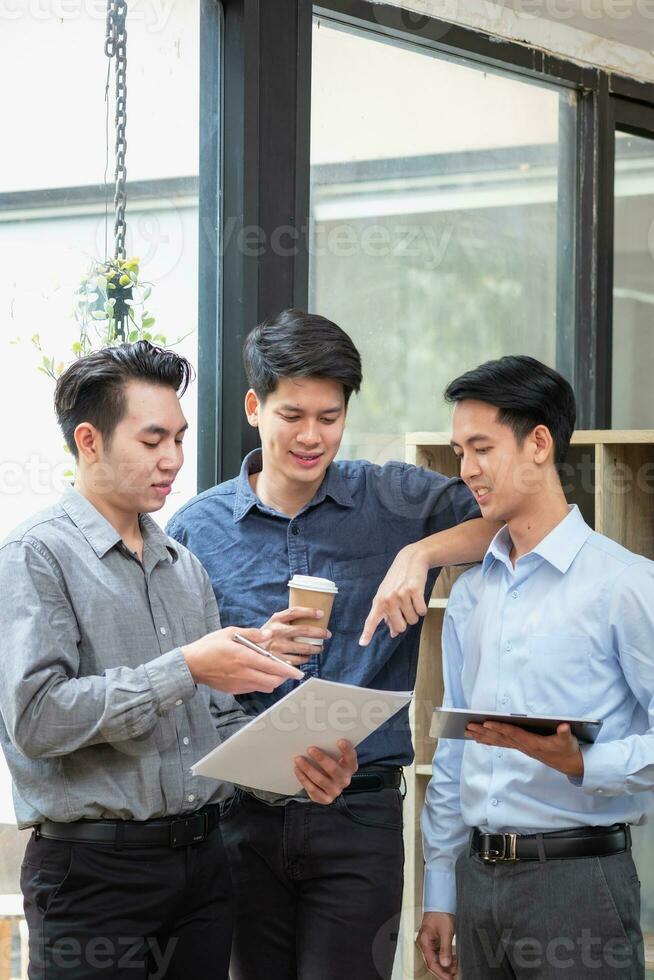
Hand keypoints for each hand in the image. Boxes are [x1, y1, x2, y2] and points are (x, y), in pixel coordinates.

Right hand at [182, 626, 302, 694]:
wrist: (192, 664)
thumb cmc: (210, 646)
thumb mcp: (229, 632)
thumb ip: (252, 634)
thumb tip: (269, 634)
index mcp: (244, 657)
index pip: (272, 666)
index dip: (288, 671)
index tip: (299, 673)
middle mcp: (244, 672)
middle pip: (272, 681)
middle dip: (283, 678)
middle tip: (288, 671)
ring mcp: (239, 683)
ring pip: (265, 687)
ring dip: (273, 681)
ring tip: (273, 672)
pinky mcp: (235, 690)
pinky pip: (254, 689)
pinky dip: (260, 683)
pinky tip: (257, 674)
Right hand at [261, 607, 331, 664]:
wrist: (244, 653)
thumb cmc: (260, 638)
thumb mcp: (271, 623)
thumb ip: (282, 621)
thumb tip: (305, 617)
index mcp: (275, 620)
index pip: (295, 612)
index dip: (309, 611)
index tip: (321, 613)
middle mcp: (277, 632)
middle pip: (304, 630)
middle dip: (319, 632)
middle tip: (327, 634)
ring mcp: (277, 646)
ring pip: (303, 648)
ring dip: (315, 648)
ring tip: (319, 647)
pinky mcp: (278, 660)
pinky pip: (297, 660)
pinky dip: (305, 659)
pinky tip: (307, 657)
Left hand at [294, 739, 357, 803]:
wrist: (328, 786)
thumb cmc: (330, 765)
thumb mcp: (335, 758)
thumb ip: (331, 750)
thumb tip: (317, 736)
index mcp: (350, 767)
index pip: (351, 757)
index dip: (346, 750)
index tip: (340, 741)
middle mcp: (345, 780)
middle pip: (333, 769)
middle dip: (321, 758)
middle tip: (310, 749)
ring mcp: (335, 791)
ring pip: (320, 779)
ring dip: (308, 768)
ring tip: (298, 759)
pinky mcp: (325, 799)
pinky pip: (312, 789)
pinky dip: (303, 778)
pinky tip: (297, 770)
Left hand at [359, 542, 429, 644]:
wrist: (411, 559)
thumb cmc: (398, 580)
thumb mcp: (388, 595)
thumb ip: (389, 615)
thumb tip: (394, 633)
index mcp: (379, 601)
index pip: (372, 620)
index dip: (367, 633)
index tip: (362, 644)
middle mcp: (387, 599)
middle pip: (401, 627)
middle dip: (406, 620)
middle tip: (406, 606)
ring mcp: (400, 595)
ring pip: (413, 620)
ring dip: (415, 612)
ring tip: (411, 598)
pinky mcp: (414, 590)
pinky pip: (421, 611)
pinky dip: (422, 607)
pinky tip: (418, 596)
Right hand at [416, 912, 457, 977]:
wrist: (441, 901)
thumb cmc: (441, 912)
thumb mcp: (446, 931)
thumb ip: (445, 949)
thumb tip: (445, 964)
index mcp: (424, 941)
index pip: (432, 963)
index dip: (441, 973)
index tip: (449, 979)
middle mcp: (424, 942)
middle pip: (433, 962)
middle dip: (445, 969)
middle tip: (455, 973)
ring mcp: (429, 941)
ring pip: (436, 958)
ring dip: (446, 963)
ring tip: (456, 965)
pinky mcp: (433, 939)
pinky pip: (439, 952)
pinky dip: (446, 956)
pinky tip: (454, 958)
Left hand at [466, 721, 583, 777]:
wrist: (570, 764)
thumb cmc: (568, 750)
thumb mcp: (568, 741)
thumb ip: (565, 733)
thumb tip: (564, 727)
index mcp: (532, 743)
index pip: (512, 733)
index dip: (499, 728)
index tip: (486, 722)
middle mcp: (524, 746)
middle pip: (500, 737)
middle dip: (484, 731)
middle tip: (468, 726)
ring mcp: (521, 748)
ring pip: (499, 741)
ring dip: (483, 736)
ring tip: (468, 732)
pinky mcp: (522, 748)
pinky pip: (502, 743)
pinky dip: (490, 740)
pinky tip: (479, 739)